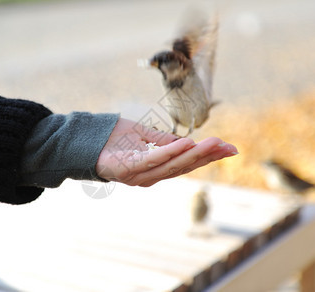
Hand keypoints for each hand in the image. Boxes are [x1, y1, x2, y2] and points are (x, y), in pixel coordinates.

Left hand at [96, 118, 237, 186]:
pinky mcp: (128, 169)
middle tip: (229, 147)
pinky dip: (171, 152)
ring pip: (173, 165)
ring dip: (195, 154)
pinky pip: (153, 160)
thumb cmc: (113, 140)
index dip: (208, 156)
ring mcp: (139, 175)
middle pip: (184, 166)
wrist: (85, 141)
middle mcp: (151, 176)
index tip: (229, 148)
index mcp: (156, 168)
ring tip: (214, 144)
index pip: (187, 163)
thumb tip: (189, 142)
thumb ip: (164, 141)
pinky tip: (187, 144)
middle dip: (208, 157)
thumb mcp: (144, 136)